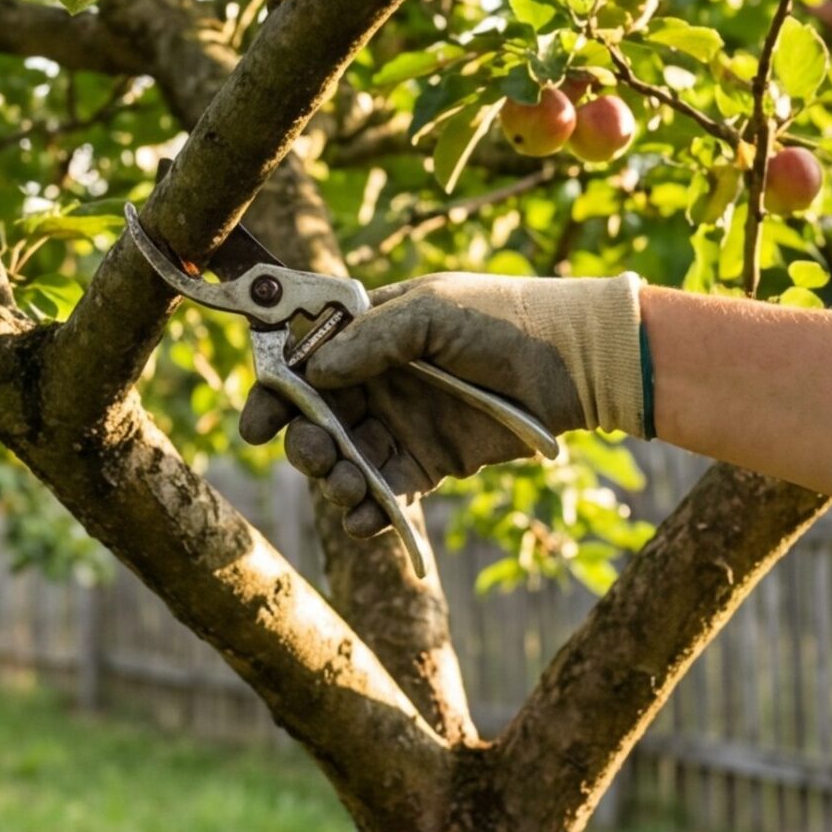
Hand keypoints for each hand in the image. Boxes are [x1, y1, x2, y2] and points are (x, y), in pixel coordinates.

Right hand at [240, 272, 644, 536]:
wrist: (573, 361)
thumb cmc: (500, 319)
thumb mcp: (431, 312)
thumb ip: (370, 340)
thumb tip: (311, 371)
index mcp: (366, 339)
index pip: (302, 365)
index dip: (274, 394)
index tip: (258, 424)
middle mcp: (375, 385)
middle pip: (314, 421)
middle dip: (304, 443)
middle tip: (317, 453)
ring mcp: (400, 427)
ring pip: (344, 461)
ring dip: (334, 478)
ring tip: (348, 484)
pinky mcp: (429, 465)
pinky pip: (385, 493)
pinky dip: (367, 512)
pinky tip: (363, 519)